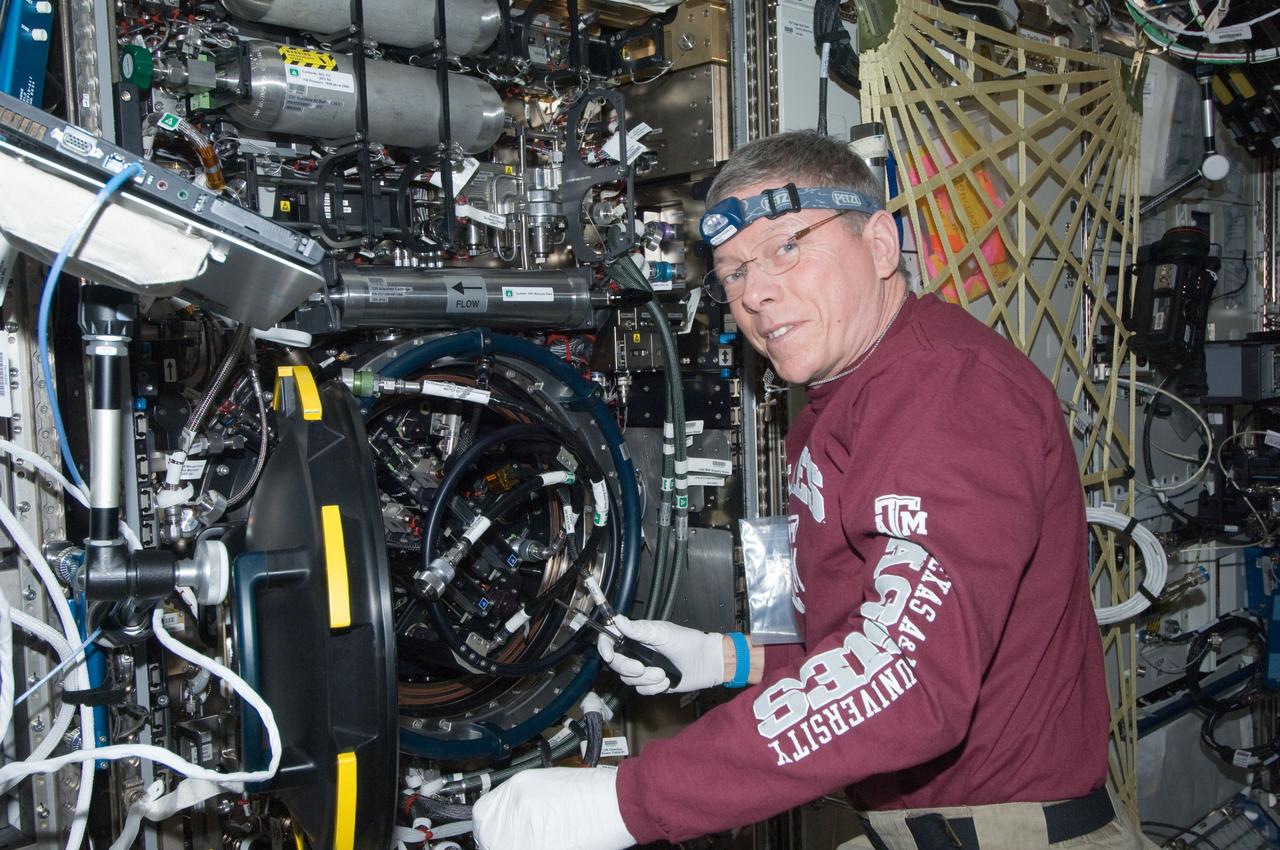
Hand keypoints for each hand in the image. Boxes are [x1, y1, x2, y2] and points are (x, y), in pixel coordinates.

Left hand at [472, 767, 634, 849]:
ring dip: (520, 845)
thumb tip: (510, 820)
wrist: (619, 801)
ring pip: (505, 847)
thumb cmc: (594, 792)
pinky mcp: (538, 847)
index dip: (492, 826)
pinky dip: (538, 848)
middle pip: (490, 836)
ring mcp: (525, 828)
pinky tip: (556, 843)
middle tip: (526, 840)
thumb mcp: (547, 785)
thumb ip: (522, 802)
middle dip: (504, 841)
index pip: (482, 814)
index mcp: (517, 786)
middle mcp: (516, 804)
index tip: (500, 833)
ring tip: (548, 839)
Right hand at [597, 616, 724, 693]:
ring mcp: (644, 668)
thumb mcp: (663, 633)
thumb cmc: (689, 642)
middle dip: (628, 668)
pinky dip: (654, 687)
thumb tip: (618, 620)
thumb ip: (639, 629)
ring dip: (646, 679)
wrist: (707, 663)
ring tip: (663, 674)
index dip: (605, 647)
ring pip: (628, 679)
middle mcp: (638, 652)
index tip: (609, 655)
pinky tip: (666, 681)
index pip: (612, 639)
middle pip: (617, 663)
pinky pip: (641, 689)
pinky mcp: (651, 682)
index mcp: (638, 635)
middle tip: (642, 668)